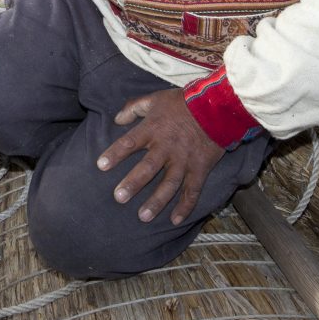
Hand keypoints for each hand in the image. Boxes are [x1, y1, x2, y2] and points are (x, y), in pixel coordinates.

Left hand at [95, 90, 223, 224]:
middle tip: (119, 198)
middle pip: (148, 168)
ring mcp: (184, 160)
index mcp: (153, 129)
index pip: (129, 142)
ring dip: (157, 201)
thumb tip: (116, 119)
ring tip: (143, 216)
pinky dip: (185, 206)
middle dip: (133, 183)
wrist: (217, 106)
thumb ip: (134, 108)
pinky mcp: (200, 168)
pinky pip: (192, 190)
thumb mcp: (155, 99)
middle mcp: (167, 147)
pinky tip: (176, 220)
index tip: (101, 166)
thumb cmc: (182, 102)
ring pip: (169, 184)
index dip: (115, 154)